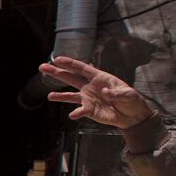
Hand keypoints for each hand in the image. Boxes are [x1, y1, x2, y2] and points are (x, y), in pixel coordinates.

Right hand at [39, 56, 153, 128]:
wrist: (133, 116)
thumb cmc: (132, 101)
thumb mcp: (129, 94)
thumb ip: (117, 93)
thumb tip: (104, 92)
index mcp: (100, 78)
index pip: (82, 68)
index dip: (69, 63)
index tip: (57, 59)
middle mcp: (90, 86)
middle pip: (71, 78)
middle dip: (56, 72)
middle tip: (43, 67)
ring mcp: (88, 98)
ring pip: (70, 95)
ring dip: (60, 95)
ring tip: (49, 96)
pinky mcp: (89, 110)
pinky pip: (80, 111)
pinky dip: (76, 113)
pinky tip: (72, 114)